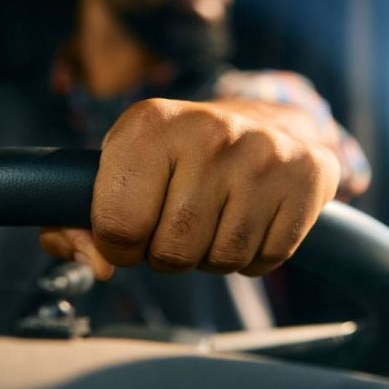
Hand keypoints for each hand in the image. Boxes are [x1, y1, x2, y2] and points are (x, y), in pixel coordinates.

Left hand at [40, 98, 340, 279]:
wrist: (272, 123)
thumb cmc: (181, 156)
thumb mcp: (124, 168)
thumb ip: (81, 220)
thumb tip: (94, 264)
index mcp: (150, 124)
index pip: (116, 225)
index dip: (118, 246)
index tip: (129, 232)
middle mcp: (208, 131)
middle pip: (171, 252)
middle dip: (169, 254)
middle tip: (179, 223)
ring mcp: (262, 154)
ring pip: (220, 260)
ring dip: (212, 256)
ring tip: (216, 217)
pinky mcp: (307, 177)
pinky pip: (265, 260)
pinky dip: (253, 256)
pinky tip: (251, 218)